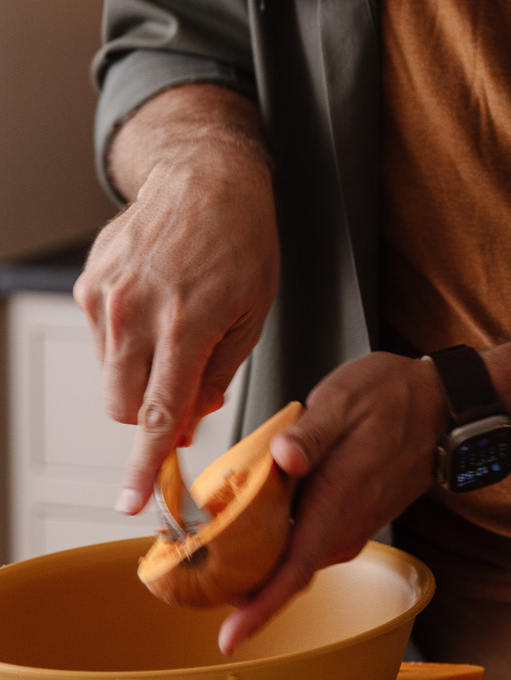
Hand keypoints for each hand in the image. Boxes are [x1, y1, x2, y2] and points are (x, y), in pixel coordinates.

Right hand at [75, 94, 279, 515]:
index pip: (158, 414)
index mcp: (187, 326)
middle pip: (124, 406)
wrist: (204, 178)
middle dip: (150, 417)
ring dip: (140, 376)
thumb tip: (187, 420)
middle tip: (185, 394)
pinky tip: (157, 304)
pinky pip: (101, 341)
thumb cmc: (242, 242)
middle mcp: (137, 313)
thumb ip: (218, 373)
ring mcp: (106, 297)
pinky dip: (127, 341)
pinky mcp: (88, 284)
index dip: (145, 465)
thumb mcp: (253, 312)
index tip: (131, 502)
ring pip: (110, 376)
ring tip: (178, 329)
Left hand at [217, 352, 448, 654]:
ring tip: (210, 545)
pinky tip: (253, 519)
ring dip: (256, 562)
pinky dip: (277, 542)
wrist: (442, 407)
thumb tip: (283, 457)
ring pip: (294, 559)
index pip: (295, 570)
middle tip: (188, 574)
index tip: (230, 638)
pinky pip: (307, 543)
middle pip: (285, 573)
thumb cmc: (394, 399)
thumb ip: (310, 432)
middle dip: (239, 585)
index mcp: (338, 500)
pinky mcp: (352, 520)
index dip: (260, 609)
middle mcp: (345, 526)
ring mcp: (351, 527)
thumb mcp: (345, 400)